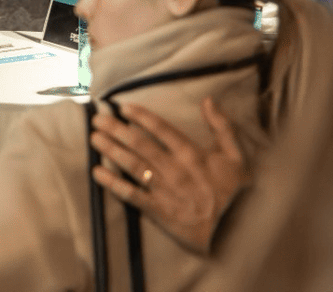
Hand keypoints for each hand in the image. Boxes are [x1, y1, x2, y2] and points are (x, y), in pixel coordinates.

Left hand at [88, 97, 249, 254]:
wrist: (238, 232)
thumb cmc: (237, 193)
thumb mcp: (237, 157)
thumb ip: (222, 127)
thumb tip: (208, 100)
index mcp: (192, 154)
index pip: (161, 129)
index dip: (140, 116)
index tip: (122, 107)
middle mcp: (174, 169)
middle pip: (139, 144)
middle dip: (116, 129)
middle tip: (97, 119)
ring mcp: (165, 190)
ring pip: (132, 165)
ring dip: (111, 150)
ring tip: (94, 138)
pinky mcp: (158, 211)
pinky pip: (131, 195)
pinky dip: (113, 183)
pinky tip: (97, 173)